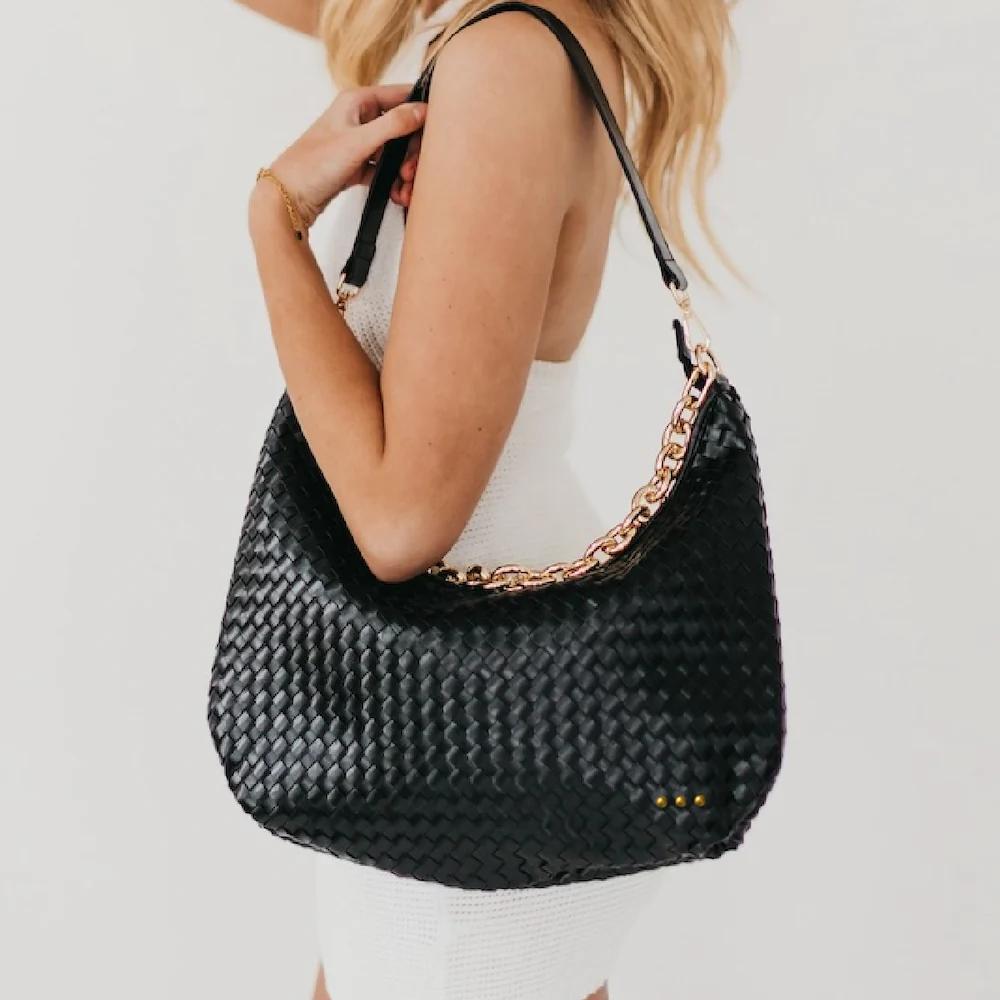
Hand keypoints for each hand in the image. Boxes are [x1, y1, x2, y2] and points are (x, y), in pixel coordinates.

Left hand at [261, 84, 427, 230]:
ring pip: (395, 151)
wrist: (288, 197)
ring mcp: (359, 142)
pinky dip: (393, 181)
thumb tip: (423, 110)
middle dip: (412, 152)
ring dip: (405, 171)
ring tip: (405, 190)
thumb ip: (393, 125)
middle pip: (402, 128)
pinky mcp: (357, 164)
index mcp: (357, 101)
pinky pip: (385, 169)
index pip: (401, 96)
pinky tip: (396, 195)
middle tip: (412, 173)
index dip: (420, 112)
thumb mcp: (358, 142)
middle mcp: (359, 117)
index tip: (434, 135)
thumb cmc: (313, 165)